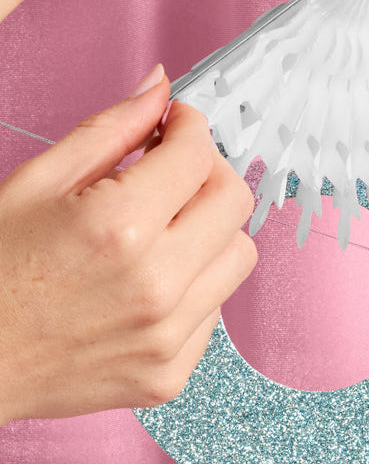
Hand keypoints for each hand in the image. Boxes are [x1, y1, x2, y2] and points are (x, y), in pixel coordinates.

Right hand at [0, 66, 256, 424]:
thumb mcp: (36, 183)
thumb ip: (110, 130)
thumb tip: (161, 88)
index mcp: (119, 228)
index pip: (200, 155)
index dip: (191, 127)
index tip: (177, 125)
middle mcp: (155, 285)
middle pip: (234, 203)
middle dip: (209, 173)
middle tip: (173, 171)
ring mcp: (166, 336)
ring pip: (237, 256)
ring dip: (209, 230)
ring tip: (160, 230)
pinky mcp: (169, 375)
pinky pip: (215, 309)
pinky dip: (193, 285)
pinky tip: (147, 280)